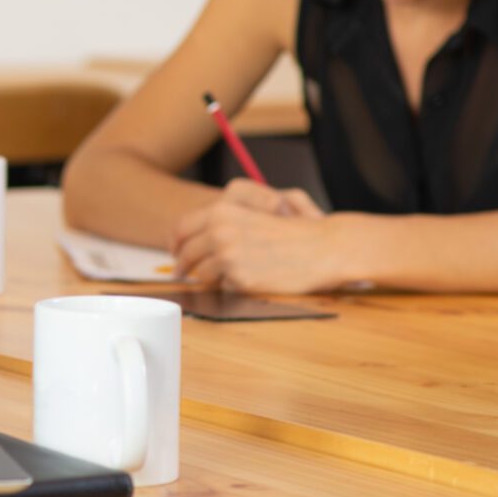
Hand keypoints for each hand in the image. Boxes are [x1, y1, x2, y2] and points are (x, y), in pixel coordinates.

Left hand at [170, 180, 338, 292]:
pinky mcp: (240, 279)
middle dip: (181, 265)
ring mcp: (228, 256)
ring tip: (211, 281)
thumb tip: (198, 237)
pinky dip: (229, 286)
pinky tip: (242, 282)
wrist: (324, 247)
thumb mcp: (255, 209)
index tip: (173, 250)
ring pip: (202, 273)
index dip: (175, 241)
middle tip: (179, 273)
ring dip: (205, 278)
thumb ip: (226, 219)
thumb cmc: (296, 229)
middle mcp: (220, 231)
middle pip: (186, 253)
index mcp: (222, 211)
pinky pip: (223, 287)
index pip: (182, 228)